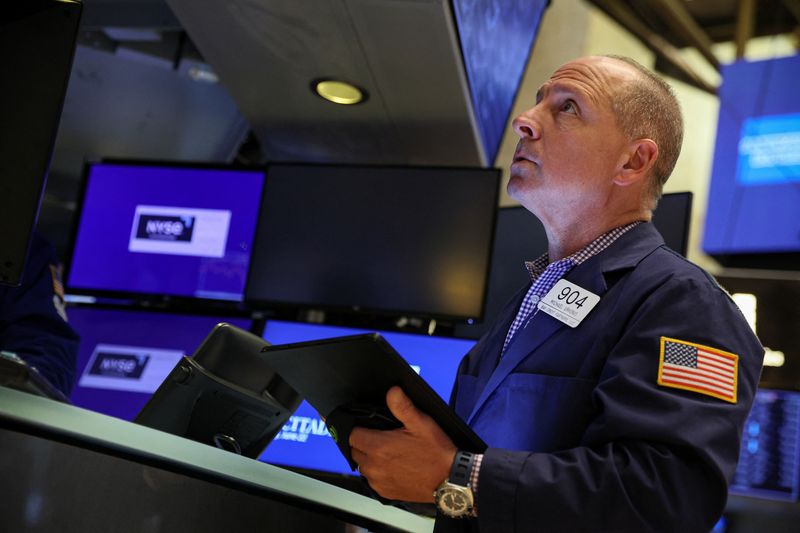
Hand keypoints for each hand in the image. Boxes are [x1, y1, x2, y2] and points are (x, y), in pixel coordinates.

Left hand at [350, 386, 456, 501]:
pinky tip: (392, 466)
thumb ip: (403, 406)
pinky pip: (371, 479)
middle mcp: (373, 466)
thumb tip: (392, 391)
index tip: (367, 425)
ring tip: (388, 452)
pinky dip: (377, 472)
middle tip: (382, 437)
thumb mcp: (421, 423)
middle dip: (363, 442)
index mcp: (378, 447)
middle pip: (355, 450)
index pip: (351, 435)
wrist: (449, 480)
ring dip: (369, 458)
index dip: (357, 427)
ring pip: (362, 465)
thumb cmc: (436, 451)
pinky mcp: (384, 492)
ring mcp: (378, 481)